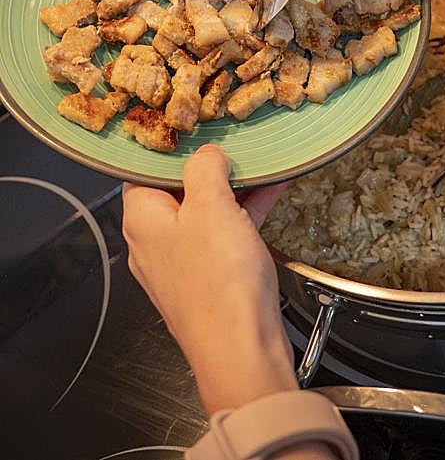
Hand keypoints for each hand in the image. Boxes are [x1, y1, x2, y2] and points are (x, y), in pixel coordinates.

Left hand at [122, 143, 296, 414]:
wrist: (242, 350)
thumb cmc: (219, 282)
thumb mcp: (210, 206)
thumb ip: (204, 168)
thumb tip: (206, 154)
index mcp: (141, 220)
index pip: (142, 170)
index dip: (167, 146)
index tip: (192, 123)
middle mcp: (155, 241)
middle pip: (176, 189)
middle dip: (207, 165)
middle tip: (232, 139)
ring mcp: (183, 261)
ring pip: (204, 211)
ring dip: (231, 187)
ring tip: (259, 160)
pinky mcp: (211, 277)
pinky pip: (225, 233)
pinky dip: (245, 212)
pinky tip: (273, 190)